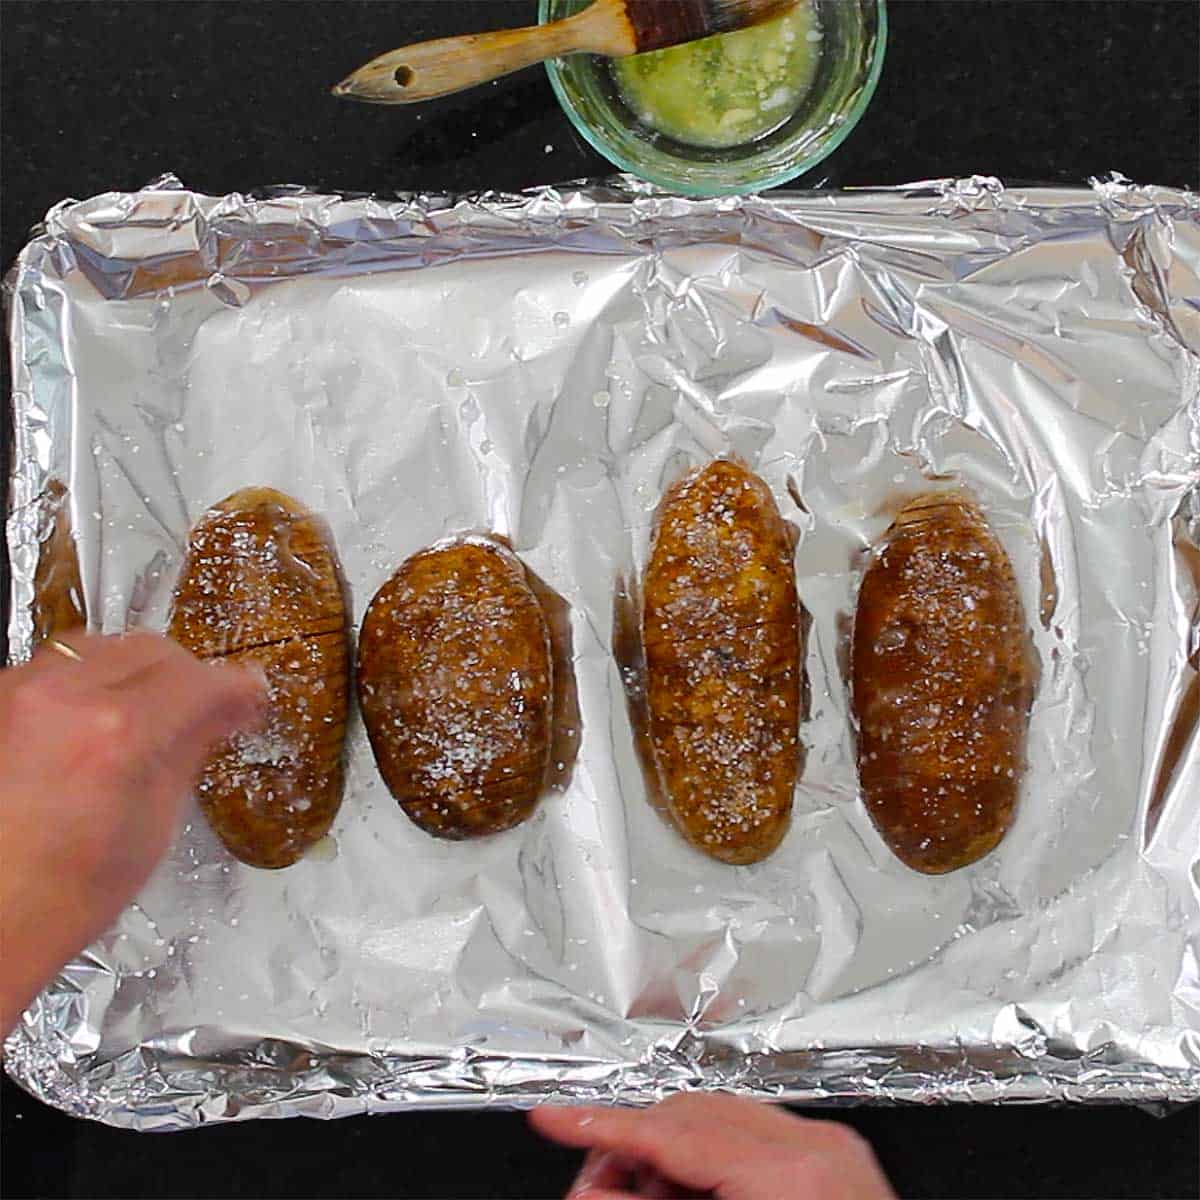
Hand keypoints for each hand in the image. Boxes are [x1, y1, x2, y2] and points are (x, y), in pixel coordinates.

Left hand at [0, 632, 263, 1036]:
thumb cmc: (71, 890)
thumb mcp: (156, 819)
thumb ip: (192, 746)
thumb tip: (230, 707)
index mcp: (120, 733)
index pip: (199, 681)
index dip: (236, 688)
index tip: (251, 696)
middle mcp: (66, 697)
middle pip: (152, 650)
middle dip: (188, 675)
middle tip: (207, 707)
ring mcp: (21, 693)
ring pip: (102, 648)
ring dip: (137, 671)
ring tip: (149, 711)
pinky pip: (57, 667)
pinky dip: (89, 681)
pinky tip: (97, 720)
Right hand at [531, 1093, 895, 1199]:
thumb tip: (587, 1197)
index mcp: (790, 1177)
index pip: (671, 1132)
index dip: (603, 1127)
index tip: (551, 1119)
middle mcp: (816, 1146)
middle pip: (692, 1114)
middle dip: (634, 1146)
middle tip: (593, 1190)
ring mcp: (831, 1148)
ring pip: (720, 1118)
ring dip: (671, 1154)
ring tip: (644, 1198)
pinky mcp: (837, 1159)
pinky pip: (754, 1136)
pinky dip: (712, 1162)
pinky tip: (688, 1196)